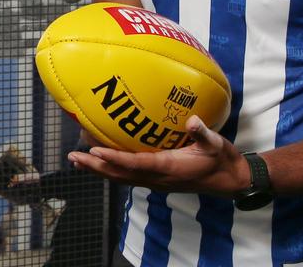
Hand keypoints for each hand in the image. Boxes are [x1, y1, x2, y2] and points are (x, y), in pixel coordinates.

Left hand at [68, 116, 249, 197]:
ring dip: (98, 170)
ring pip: (120, 178)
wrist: (229, 180)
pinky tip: (99, 162)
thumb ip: (203, 133)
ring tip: (76, 160)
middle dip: (95, 166)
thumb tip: (192, 120)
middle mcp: (157, 178)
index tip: (93, 152)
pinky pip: (128, 177)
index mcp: (168, 168)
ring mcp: (155, 181)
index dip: (113, 159)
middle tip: (73, 156)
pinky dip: (110, 170)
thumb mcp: (216, 145)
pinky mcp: (156, 180)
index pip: (135, 164)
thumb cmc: (222, 160)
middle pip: (119, 175)